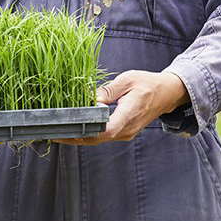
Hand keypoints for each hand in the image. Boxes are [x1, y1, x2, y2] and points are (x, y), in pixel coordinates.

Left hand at [54, 70, 188, 145]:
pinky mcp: (123, 132)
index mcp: (129, 114)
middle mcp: (127, 129)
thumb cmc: (147, 84)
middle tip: (54, 132)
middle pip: (97, 139)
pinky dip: (87, 135)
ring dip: (79, 138)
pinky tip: (74, 129)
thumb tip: (90, 98)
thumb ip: (108, 91)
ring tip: (58, 132)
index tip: (68, 128)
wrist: (166, 93)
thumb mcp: (127, 80)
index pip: (108, 130)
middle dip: (74, 137)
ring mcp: (125, 133)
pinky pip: (102, 137)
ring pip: (98, 140)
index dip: (87, 132)